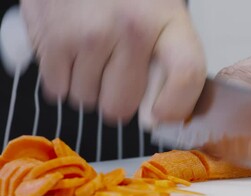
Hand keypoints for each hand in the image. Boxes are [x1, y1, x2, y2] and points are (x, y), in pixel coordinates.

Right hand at [21, 0, 205, 125]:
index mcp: (169, 21)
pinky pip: (59, 90)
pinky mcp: (54, 39)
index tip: (162, 114)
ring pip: (87, 101)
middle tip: (115, 74)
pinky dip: (64, 79)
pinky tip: (73, 51)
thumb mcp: (160, 15)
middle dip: (116, 98)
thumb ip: (168, 61)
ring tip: (92, 54)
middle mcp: (133, 28)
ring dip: (88, 86)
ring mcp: (91, 35)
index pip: (187, 74)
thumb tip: (157, 115)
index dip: (175, 106)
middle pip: (122, 105)